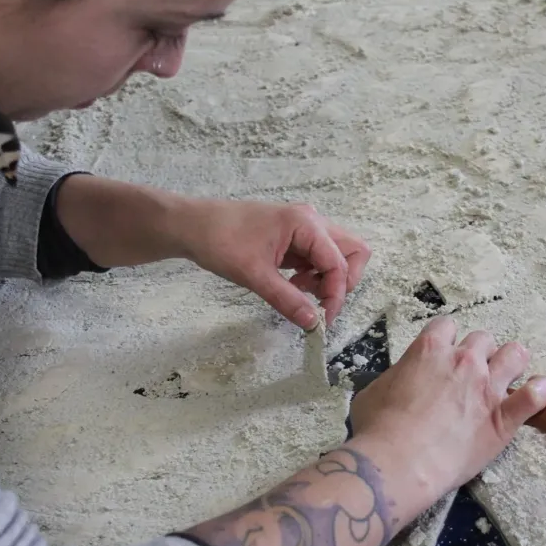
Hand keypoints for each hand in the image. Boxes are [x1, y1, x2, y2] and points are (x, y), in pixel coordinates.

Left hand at [183, 200, 370, 328]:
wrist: (193, 226)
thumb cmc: (221, 242)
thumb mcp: (254, 276)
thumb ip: (287, 299)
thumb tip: (313, 323)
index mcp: (305, 223)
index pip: (339, 262)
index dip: (336, 294)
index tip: (323, 320)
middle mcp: (312, 221)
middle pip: (352, 252)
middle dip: (343, 282)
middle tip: (319, 302)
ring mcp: (305, 228)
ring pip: (337, 255)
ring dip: (328, 279)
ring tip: (298, 291)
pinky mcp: (295, 238)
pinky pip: (319, 258)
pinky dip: (314, 275)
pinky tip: (292, 284)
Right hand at [350, 316, 545, 515]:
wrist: (401, 461)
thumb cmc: (378, 427)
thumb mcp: (373, 392)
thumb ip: (394, 378)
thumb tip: (398, 382)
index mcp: (429, 350)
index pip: (446, 326)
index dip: (445, 339)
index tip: (442, 354)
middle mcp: (464, 362)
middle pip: (483, 338)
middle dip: (478, 352)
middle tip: (469, 373)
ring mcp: (488, 388)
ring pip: (514, 355)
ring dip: (511, 362)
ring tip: (507, 376)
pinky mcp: (504, 418)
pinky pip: (534, 398)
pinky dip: (542, 393)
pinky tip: (544, 390)